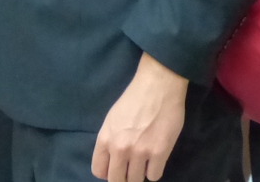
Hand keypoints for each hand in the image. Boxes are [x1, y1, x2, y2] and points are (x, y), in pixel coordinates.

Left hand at [91, 52, 188, 181]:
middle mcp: (119, 148)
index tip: (115, 169)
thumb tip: (111, 161)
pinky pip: (154, 176)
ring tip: (143, 162)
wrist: (157, 87)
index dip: (107, 173)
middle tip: (129, 170)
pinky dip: (154, 170)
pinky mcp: (159, 153)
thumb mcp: (111, 119)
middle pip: (117, 180)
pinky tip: (155, 159)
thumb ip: (109, 141)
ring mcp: (139, 152)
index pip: (99, 171)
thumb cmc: (132, 99)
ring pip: (136, 180)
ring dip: (139, 174)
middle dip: (122, 178)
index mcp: (105, 138)